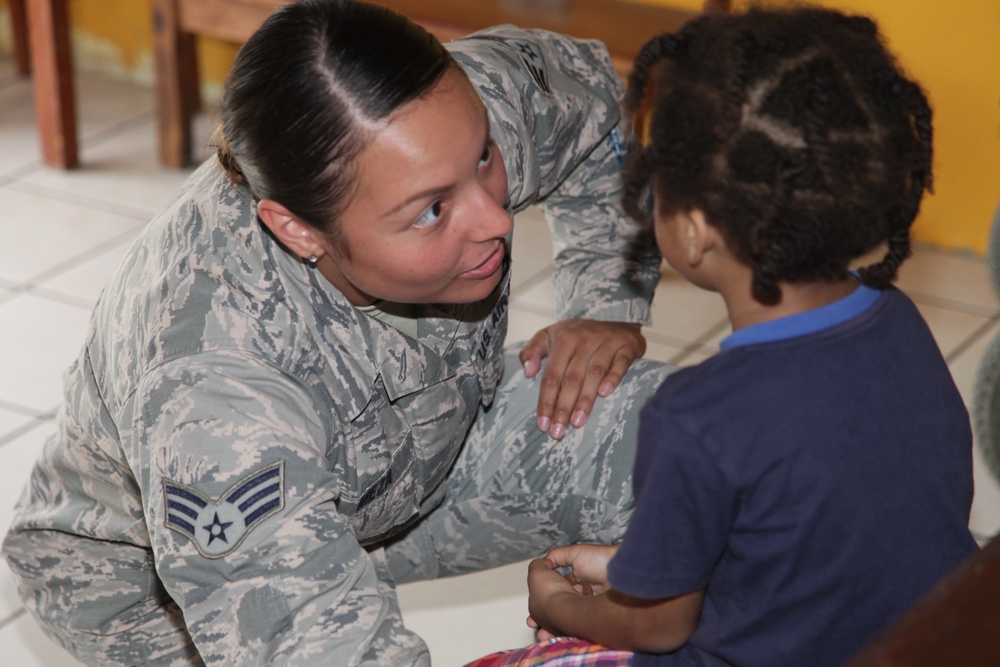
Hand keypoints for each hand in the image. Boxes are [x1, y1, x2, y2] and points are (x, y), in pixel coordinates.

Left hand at [519, 320, 645, 437]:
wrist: (613, 318)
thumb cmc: (576, 335)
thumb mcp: (549, 335)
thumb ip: (532, 351)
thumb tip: (528, 372)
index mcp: (564, 339)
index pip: (552, 374)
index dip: (546, 400)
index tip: (542, 423)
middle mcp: (584, 339)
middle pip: (572, 378)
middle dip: (563, 407)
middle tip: (558, 432)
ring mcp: (606, 342)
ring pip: (594, 374)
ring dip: (585, 399)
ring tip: (577, 422)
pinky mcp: (626, 347)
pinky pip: (620, 364)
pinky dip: (613, 378)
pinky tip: (605, 394)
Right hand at [525, 544, 619, 634]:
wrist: (621, 573)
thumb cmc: (601, 561)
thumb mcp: (574, 553)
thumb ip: (557, 556)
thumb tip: (544, 563)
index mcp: (574, 580)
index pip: (555, 592)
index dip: (543, 601)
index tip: (532, 613)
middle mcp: (580, 594)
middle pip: (560, 609)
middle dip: (547, 620)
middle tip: (535, 625)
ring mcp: (587, 605)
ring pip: (568, 617)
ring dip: (556, 623)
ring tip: (545, 629)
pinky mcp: (595, 614)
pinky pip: (578, 621)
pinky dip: (571, 619)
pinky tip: (569, 616)